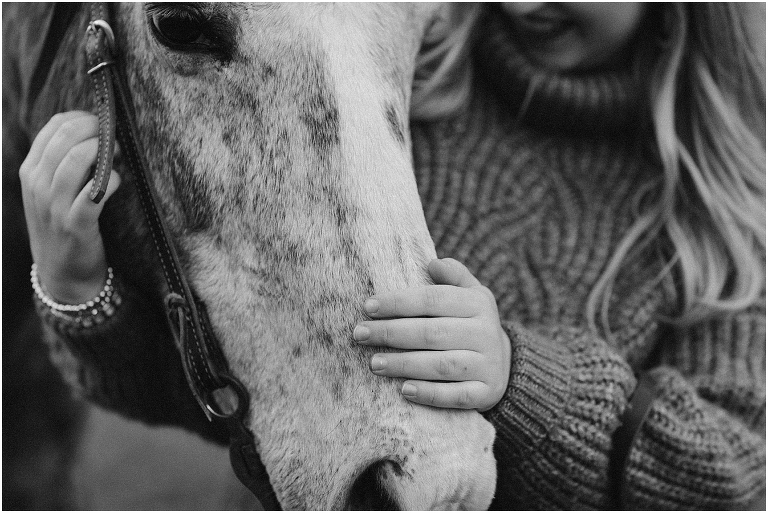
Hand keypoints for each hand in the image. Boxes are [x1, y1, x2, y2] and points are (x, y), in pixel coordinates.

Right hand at [20, 111, 120, 303]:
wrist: (62, 271)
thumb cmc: (63, 223)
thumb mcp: (51, 190)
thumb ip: (64, 162)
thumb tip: (97, 131)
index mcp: (30, 170)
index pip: (54, 127)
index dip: (82, 118)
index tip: (102, 123)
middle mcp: (37, 184)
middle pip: (65, 137)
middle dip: (95, 129)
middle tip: (114, 135)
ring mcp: (54, 205)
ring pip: (75, 160)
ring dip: (102, 150)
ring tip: (117, 153)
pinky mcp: (75, 224)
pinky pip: (93, 193)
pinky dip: (110, 180)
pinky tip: (117, 179)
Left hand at [353, 258, 510, 410]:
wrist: (505, 364)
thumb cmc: (471, 324)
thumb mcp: (471, 294)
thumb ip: (454, 276)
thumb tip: (433, 263)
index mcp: (479, 304)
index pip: (434, 300)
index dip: (399, 302)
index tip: (368, 307)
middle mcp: (485, 334)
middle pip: (433, 333)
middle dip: (392, 333)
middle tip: (360, 335)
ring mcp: (488, 365)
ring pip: (442, 365)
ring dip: (405, 364)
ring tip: (374, 364)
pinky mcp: (487, 393)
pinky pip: (456, 396)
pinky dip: (430, 394)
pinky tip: (404, 390)